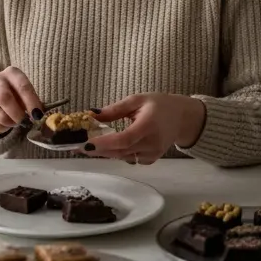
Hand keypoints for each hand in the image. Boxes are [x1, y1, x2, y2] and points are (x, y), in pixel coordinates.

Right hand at [0, 67, 44, 132]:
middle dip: (17, 114)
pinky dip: (2, 128)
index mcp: (12, 73)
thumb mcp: (24, 93)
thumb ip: (32, 102)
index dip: (31, 102)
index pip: (23, 87)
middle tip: (23, 122)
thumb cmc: (15, 94)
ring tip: (14, 121)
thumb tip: (39, 117)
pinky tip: (3, 122)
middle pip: (5, 98)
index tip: (38, 115)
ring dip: (10, 122)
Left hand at [80, 93, 206, 163]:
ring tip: (87, 145)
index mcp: (148, 125)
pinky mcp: (151, 159)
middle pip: (120, 151)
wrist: (183, 118)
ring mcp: (153, 153)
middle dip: (98, 149)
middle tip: (77, 145)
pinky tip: (108, 147)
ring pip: (123, 157)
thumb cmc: (160, 105)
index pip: (125, 139)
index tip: (86, 143)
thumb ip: (114, 109)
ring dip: (104, 152)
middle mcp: (152, 143)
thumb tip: (91, 114)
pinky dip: (117, 154)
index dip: (105, 143)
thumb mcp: (137, 100)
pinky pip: (130, 159)